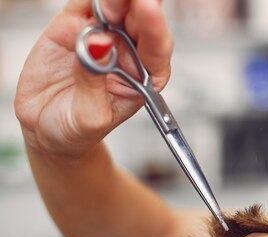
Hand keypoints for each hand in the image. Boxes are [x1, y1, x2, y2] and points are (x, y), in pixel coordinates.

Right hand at [15, 0, 172, 157]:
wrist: (47, 130)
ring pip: (114, 5)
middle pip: (139, 18)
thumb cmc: (78, 130)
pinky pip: (84, 3)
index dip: (154, 25)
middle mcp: (129, 52)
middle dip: (139, 2)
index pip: (156, 47)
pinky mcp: (74, 25)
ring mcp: (103, 36)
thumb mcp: (89, 117)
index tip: (149, 7)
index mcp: (145, 77)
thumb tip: (98, 44)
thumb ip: (93, 82)